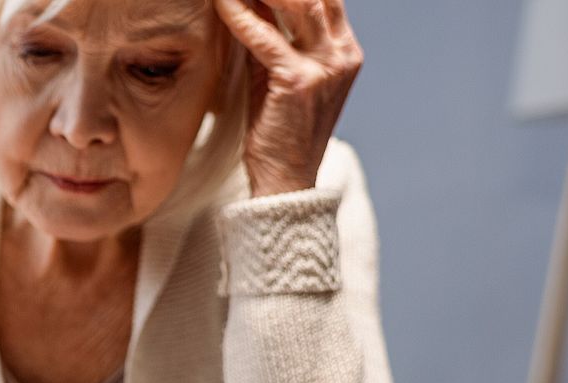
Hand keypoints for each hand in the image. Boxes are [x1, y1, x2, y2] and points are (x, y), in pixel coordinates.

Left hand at [214, 0, 362, 196]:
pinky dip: (241, 17)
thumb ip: (272, 41)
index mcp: (345, 51)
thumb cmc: (277, 131)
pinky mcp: (300, 81)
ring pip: (297, 4)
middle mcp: (343, 54)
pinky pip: (265, 38)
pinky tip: (222, 4)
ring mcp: (326, 67)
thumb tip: (251, 4)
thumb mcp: (278, 77)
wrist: (285, 179)